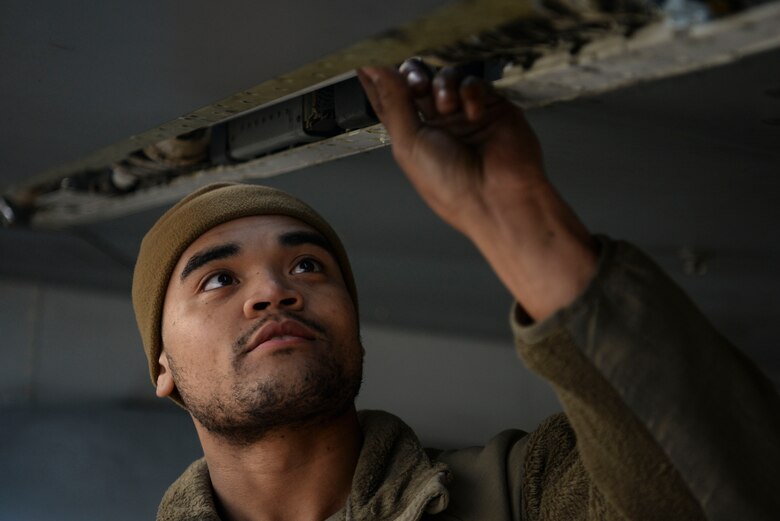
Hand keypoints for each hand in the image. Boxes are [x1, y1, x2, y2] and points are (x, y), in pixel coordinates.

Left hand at [357, 61, 597, 320]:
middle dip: (414, 76)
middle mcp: (438, 125)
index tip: (364, 61)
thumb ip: (392, 102)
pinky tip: (475, 114)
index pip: (391, 102)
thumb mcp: (409, 144)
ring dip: (443, 87)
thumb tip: (372, 69)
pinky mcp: (492, 107)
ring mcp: (464, 115)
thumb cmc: (451, 185)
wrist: (497, 197)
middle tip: (418, 86)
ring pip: (447, 78)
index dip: (378, 82)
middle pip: (417, 82)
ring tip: (448, 107)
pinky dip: (471, 92)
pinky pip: (475, 83)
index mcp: (413, 137)